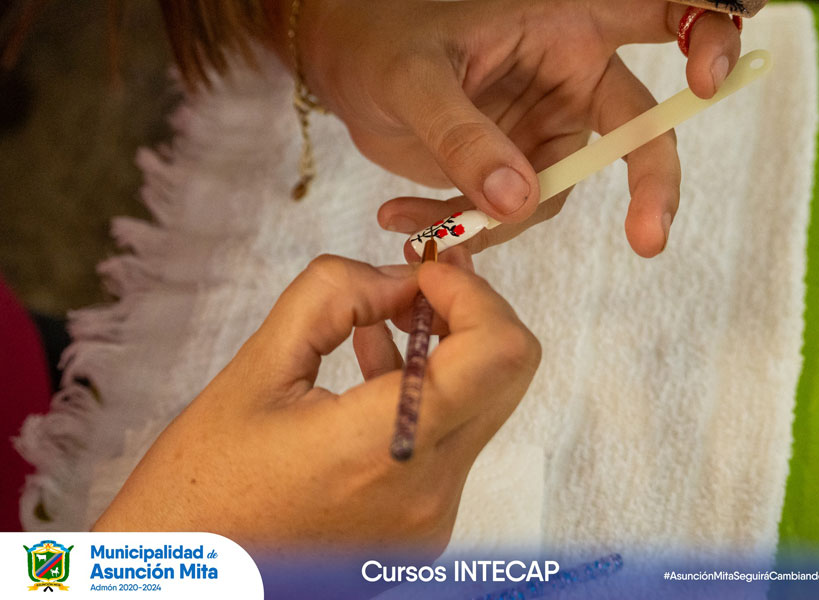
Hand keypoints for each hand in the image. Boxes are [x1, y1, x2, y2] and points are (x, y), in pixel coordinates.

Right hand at [93, 255, 540, 552]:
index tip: (426, 271)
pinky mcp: (423, 526)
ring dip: (448, 348)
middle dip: (468, 312)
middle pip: (506, 373)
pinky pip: (454, 439)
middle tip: (414, 285)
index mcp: (383, 447)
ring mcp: (431, 516)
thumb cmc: (201, 491)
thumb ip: (332, 297)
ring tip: (385, 318)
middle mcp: (426, 491)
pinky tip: (376, 365)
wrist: (187, 584)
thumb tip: (397, 277)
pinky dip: (431, 391)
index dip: (473, 293)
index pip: (497, 352)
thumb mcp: (255, 371)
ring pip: (484, 404)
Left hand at [295, 0, 740, 256]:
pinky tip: (406, 226)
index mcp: (563, 26)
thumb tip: (518, 200)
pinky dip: (465, 229)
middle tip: (647, 239)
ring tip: (423, 232)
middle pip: (637, 133)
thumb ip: (463, 134)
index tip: (707, 80)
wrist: (341, 65)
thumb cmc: (378, 40)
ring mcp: (541, 130)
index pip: (658, 17)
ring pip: (555, 194)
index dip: (703, 37)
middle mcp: (567, 79)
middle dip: (649, 185)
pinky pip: (508, 214)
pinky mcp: (510, 170)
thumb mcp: (413, 79)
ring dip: (499, 224)